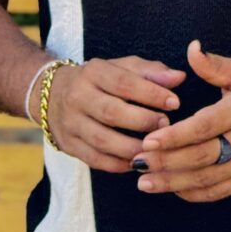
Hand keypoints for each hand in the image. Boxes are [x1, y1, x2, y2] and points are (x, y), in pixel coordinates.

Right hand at [34, 56, 185, 172]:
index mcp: (93, 72)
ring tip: (156, 147)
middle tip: (167, 125)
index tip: (174, 102)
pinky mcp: (68, 145)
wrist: (51, 94)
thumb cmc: (99, 80)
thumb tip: (179, 77)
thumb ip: (151, 72)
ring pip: (103, 140)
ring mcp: (70, 123)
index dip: (151, 93)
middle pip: (112, 113)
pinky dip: (119, 164)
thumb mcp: (121, 67)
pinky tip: (138, 161)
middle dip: (143, 121)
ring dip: (133, 147)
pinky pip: (95, 160)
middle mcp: (77, 97)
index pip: (123, 82)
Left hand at [130, 39, 230, 201]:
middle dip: (166, 162)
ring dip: (173, 183)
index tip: (149, 140)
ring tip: (145, 182)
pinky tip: (172, 189)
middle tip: (137, 163)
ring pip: (206, 179)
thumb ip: (214, 65)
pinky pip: (218, 192)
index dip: (175, 137)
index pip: (204, 127)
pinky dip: (193, 193)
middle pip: (201, 157)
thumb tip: (191, 48)